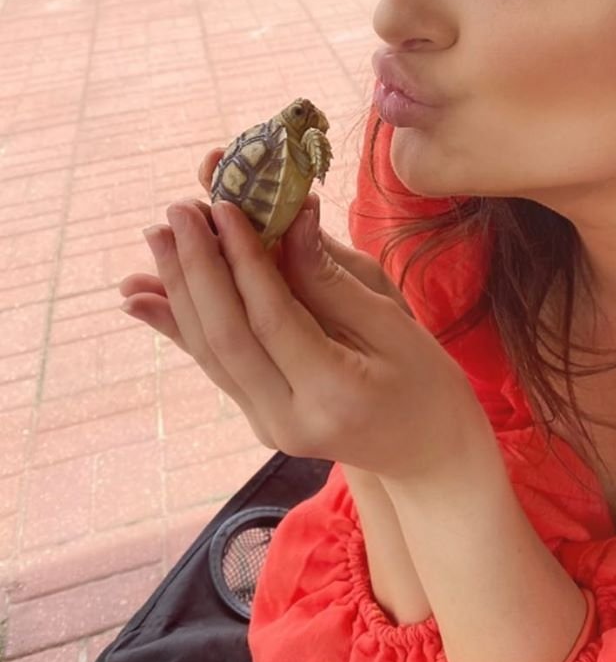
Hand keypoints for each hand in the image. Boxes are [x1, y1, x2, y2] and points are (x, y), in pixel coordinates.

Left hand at [117, 148, 495, 483]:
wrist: (428, 457)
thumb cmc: (428, 384)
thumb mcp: (395, 325)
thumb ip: (334, 278)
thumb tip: (290, 216)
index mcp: (335, 395)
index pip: (273, 318)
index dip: (244, 258)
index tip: (223, 204)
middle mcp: (289, 420)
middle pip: (228, 336)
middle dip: (196, 267)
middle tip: (176, 211)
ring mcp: (267, 425)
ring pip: (210, 351)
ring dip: (177, 290)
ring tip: (156, 236)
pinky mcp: (257, 418)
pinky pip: (213, 364)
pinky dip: (176, 325)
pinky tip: (141, 296)